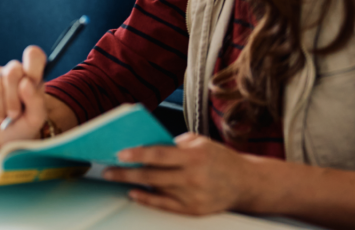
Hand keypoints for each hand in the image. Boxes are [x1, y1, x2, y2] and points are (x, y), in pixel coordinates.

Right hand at [0, 45, 47, 150]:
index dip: (32, 62)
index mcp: (32, 76)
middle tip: (14, 113)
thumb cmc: (21, 128)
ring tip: (2, 115)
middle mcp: (13, 72)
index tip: (31, 79)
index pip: (34, 56)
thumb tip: (26, 82)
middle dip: (13, 99)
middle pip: (13, 71)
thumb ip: (36, 100)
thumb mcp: (35, 119)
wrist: (1, 141)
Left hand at [103, 133, 257, 215]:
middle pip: (153, 175)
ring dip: (133, 183)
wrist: (246, 183)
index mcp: (195, 156)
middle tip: (108, 169)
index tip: (120, 153)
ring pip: (156, 189)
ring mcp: (193, 196)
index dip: (138, 154)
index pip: (159, 154)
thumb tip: (145, 145)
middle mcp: (194, 177)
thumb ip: (174, 144)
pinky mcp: (194, 210)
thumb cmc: (219, 158)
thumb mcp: (200, 143)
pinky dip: (147, 199)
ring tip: (117, 177)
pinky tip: (134, 193)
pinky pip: (165, 206)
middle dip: (127, 172)